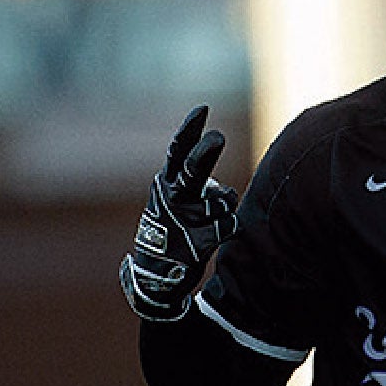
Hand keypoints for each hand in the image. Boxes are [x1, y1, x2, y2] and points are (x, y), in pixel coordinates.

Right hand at [120, 105, 239, 320]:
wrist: (156, 276)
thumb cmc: (174, 230)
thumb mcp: (180, 201)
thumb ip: (199, 186)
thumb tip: (224, 189)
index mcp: (166, 183)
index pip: (178, 150)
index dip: (190, 129)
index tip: (203, 109)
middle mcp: (172, 198)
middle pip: (191, 170)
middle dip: (204, 153)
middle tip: (218, 137)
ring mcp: (182, 220)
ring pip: (223, 200)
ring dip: (224, 207)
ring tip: (207, 222)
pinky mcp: (195, 243)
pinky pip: (229, 225)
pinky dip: (229, 227)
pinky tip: (212, 236)